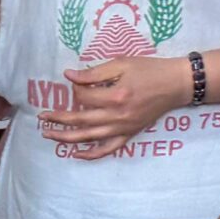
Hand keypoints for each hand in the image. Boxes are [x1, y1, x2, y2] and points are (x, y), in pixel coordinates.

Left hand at [43, 56, 192, 157]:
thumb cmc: (150, 70)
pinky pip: (108, 149)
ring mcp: (123, 128)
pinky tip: (76, 154)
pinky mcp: (129, 134)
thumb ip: (94, 72)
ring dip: (66, 138)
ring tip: (48, 135)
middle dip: (58, 118)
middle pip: (80, 120)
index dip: (74, 90)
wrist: (177, 84)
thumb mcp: (122, 64)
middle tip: (41, 117)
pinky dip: (92, 154)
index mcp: (115, 96)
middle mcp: (117, 115)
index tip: (73, 83)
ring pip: (89, 137)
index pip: (83, 97)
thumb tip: (68, 75)